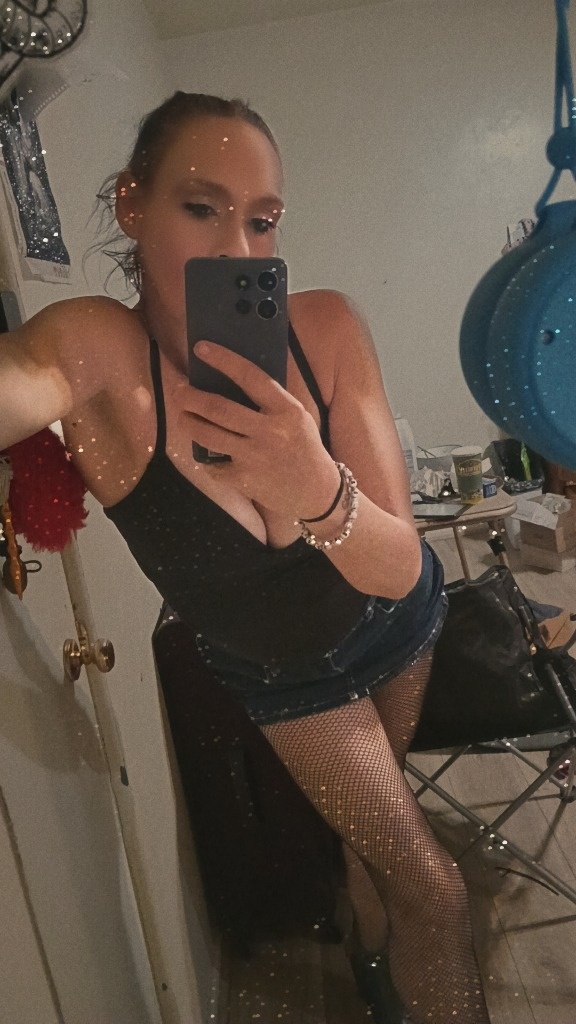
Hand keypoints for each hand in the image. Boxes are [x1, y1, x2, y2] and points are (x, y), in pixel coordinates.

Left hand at [180, 341, 339, 516]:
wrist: (317, 491)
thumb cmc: (304, 447)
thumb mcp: (296, 416)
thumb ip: (270, 400)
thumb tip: (230, 376)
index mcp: (286, 410)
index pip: (250, 377)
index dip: (223, 360)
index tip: (200, 348)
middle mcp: (270, 432)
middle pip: (218, 409)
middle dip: (190, 397)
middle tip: (179, 391)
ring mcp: (255, 458)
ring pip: (208, 435)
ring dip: (188, 423)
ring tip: (182, 416)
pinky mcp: (244, 480)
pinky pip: (213, 465)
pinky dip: (205, 458)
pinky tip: (204, 452)